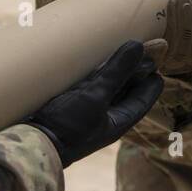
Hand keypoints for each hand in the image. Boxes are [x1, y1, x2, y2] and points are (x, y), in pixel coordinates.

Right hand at [24, 40, 163, 166]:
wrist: (33, 143)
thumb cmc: (68, 127)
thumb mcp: (96, 96)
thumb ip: (117, 71)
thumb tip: (139, 46)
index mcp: (117, 121)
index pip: (142, 100)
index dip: (151, 83)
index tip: (158, 66)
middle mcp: (104, 117)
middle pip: (124, 91)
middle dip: (133, 72)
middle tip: (140, 50)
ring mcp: (86, 112)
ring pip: (106, 87)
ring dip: (112, 70)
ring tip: (118, 50)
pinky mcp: (68, 105)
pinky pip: (87, 87)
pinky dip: (92, 74)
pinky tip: (89, 62)